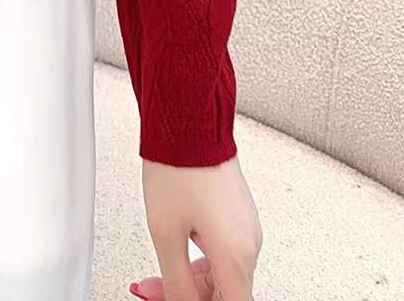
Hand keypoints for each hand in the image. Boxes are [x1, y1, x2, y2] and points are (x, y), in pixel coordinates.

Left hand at [129, 154, 261, 300]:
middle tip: (154, 292)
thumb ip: (176, 283)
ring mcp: (246, 227)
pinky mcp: (239, 214)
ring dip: (192, 281)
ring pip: (224, 274)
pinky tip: (177, 254)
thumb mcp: (165, 234)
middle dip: (191, 297)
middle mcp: (249, 243)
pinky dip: (201, 260)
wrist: (189, 121)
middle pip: (226, 293)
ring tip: (158, 276)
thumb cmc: (178, 167)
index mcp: (236, 255)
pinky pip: (225, 251)